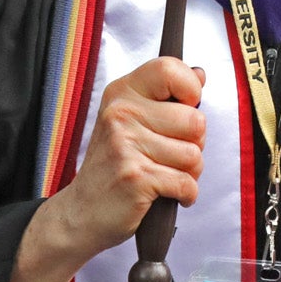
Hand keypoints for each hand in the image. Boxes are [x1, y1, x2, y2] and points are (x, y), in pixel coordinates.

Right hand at [47, 56, 206, 256]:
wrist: (80, 212)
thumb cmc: (114, 165)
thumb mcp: (132, 120)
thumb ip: (167, 96)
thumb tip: (200, 75)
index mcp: (122, 93)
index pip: (169, 69)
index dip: (190, 90)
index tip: (186, 108)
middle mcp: (121, 114)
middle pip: (195, 121)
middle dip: (194, 144)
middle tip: (171, 155)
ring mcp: (126, 146)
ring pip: (194, 155)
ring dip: (189, 172)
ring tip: (165, 175)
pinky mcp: (135, 178)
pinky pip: (186, 183)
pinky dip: (186, 194)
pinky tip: (168, 194)